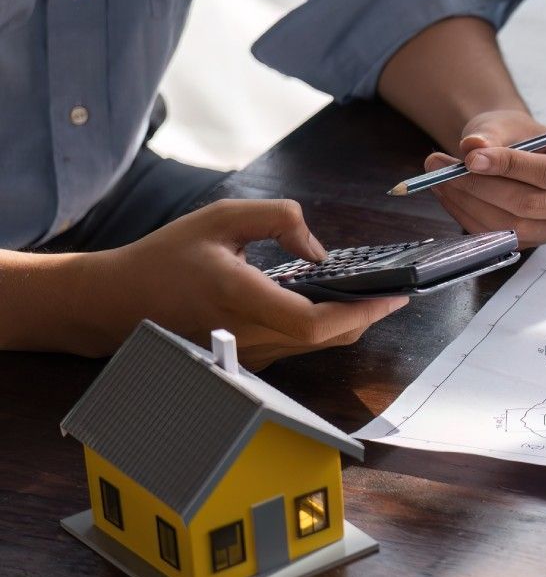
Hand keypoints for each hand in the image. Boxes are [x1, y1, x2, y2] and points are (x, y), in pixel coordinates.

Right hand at [90, 200, 406, 368]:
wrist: (118, 301)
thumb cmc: (167, 257)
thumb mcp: (221, 218)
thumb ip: (277, 219)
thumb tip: (319, 250)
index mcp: (240, 297)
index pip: (313, 322)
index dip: (361, 313)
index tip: (392, 295)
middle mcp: (247, 334)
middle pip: (327, 338)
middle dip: (368, 316)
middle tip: (396, 293)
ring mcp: (246, 353)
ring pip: (316, 345)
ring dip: (348, 323)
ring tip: (374, 294)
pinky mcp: (246, 358)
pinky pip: (297, 346)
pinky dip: (323, 328)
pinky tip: (335, 304)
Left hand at [425, 109, 545, 246]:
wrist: (516, 153)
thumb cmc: (519, 135)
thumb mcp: (507, 123)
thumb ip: (492, 133)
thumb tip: (473, 147)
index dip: (509, 167)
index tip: (471, 158)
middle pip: (529, 204)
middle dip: (480, 187)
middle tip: (442, 168)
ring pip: (509, 225)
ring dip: (467, 202)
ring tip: (438, 176)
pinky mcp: (531, 242)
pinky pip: (495, 236)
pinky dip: (464, 215)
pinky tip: (447, 193)